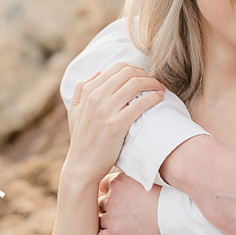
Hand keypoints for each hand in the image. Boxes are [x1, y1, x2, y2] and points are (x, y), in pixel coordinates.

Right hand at [65, 63, 164, 182]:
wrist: (82, 166)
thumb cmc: (82, 139)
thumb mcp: (74, 111)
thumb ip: (81, 90)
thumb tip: (99, 72)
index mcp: (88, 91)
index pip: (118, 68)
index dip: (136, 69)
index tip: (146, 77)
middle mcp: (95, 98)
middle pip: (129, 73)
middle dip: (147, 74)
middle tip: (157, 83)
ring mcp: (105, 111)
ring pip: (135, 84)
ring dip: (153, 84)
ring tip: (161, 90)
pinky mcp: (116, 125)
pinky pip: (140, 104)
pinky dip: (153, 98)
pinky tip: (159, 100)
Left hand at [97, 172, 162, 234]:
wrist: (171, 214)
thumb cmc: (163, 196)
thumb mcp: (145, 179)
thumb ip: (129, 179)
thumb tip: (118, 181)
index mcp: (118, 182)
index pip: (103, 186)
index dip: (109, 193)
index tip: (117, 198)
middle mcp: (111, 198)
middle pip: (101, 203)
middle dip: (109, 208)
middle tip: (122, 213)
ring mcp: (111, 217)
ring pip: (99, 220)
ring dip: (108, 222)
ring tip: (122, 225)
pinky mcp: (113, 234)